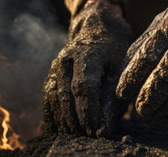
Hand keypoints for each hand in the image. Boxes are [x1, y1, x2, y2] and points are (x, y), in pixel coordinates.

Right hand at [43, 1, 130, 136]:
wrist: (98, 30)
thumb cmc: (114, 52)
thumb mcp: (120, 71)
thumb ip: (113, 99)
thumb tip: (104, 131)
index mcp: (86, 54)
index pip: (83, 85)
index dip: (88, 110)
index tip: (95, 130)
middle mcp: (66, 59)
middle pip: (65, 94)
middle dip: (75, 119)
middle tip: (87, 136)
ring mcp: (55, 67)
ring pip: (53, 98)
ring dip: (64, 121)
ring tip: (77, 135)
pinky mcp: (51, 76)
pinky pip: (48, 99)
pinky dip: (53, 116)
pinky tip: (60, 130)